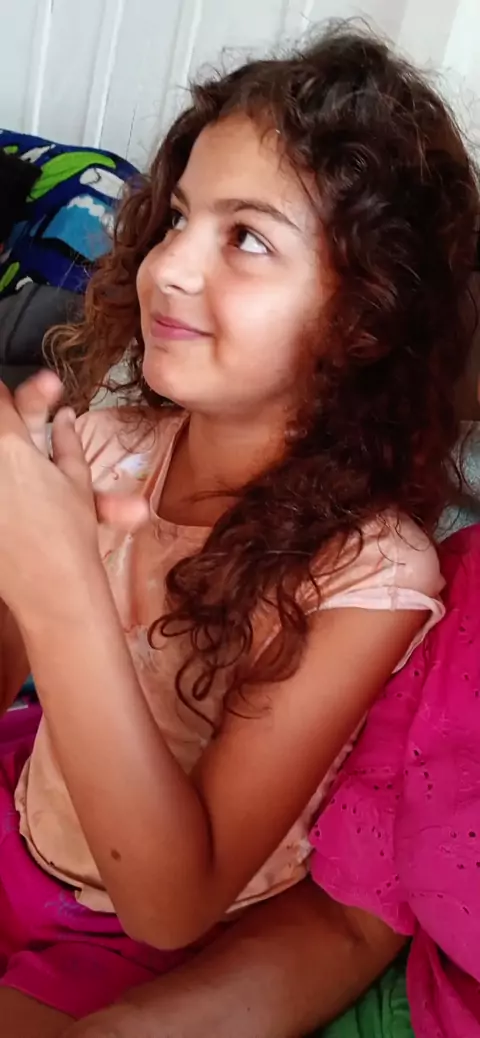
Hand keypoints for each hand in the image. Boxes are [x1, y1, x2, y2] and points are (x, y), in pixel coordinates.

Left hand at [0, 373, 146, 619]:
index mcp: (10, 443)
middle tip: (21, 447)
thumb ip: (67, 442)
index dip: (9, 400)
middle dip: (6, 431)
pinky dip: (3, 495)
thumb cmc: (69, 533)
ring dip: (4, 466)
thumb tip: (65, 415)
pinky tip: (14, 506)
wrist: (50, 586)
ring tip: (20, 484)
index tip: (15, 405)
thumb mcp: (76, 481)